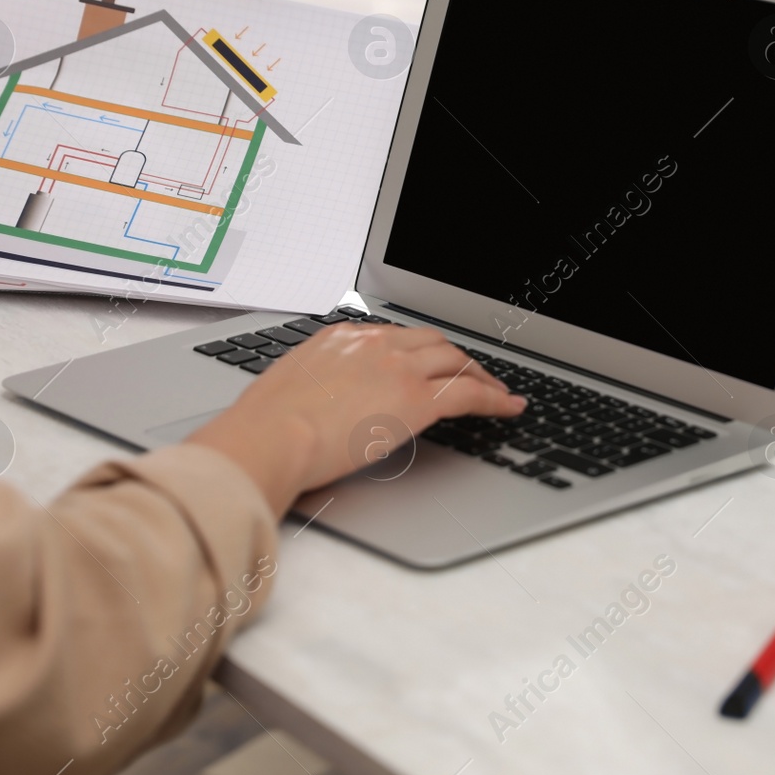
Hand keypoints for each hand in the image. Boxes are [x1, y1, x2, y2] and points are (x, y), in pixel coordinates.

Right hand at [187, 323, 525, 513]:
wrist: (268, 436)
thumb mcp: (288, 389)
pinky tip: (510, 408)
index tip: (429, 362)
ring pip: (456, 362)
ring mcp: (398, 368)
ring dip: (481, 376)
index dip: (421, 351)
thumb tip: (317, 404)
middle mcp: (374, 344)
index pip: (396, 338)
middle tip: (473, 374)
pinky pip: (470, 394)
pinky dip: (495, 399)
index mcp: (342, 338)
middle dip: (457, 358)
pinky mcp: (417, 399)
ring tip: (497, 392)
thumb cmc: (264, 425)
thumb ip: (314, 387)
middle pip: (433, 343)